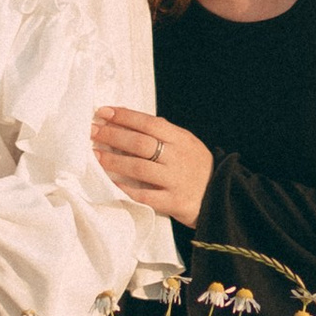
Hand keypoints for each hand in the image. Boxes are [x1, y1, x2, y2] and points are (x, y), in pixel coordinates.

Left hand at [91, 106, 211, 225]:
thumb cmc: (198, 168)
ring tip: (95, 155)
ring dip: (113, 161)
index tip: (103, 112)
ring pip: (139, 168)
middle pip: (140, 143)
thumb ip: (165, 133)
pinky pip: (145, 196)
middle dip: (112, 135)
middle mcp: (178, 157)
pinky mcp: (174, 202)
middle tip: (91, 131)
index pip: (149, 123)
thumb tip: (134, 120)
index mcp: (181, 139)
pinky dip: (127, 189)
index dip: (124, 116)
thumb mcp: (188, 144)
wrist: (223, 196)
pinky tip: (111, 184)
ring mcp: (175, 180)